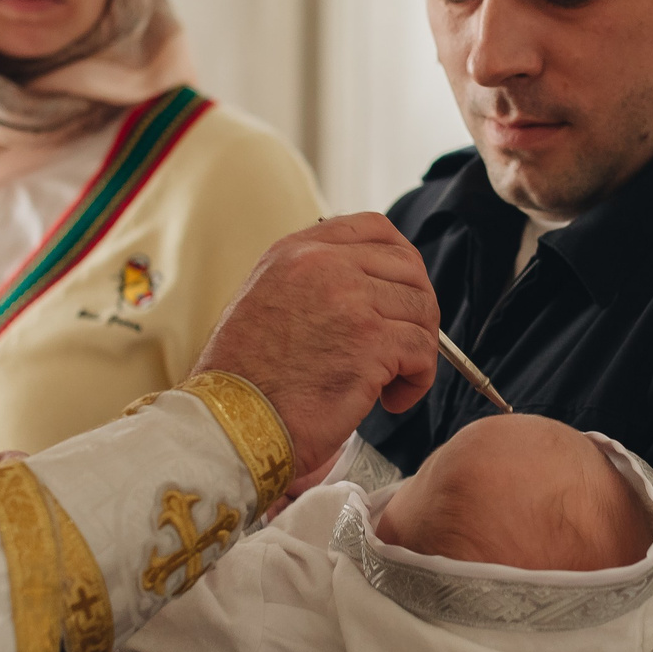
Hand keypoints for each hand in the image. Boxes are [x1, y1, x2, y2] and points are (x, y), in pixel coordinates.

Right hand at [192, 215, 438, 479]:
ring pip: (422, 311)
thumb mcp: (266, 301)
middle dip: (418, 310)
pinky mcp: (371, 342)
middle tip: (405, 347)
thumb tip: (370, 288)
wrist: (230, 423)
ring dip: (418, 350)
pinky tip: (391, 400)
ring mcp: (350, 299)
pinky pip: (422, 352)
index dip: (403, 261)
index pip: (374, 228)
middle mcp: (323, 263)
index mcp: (295, 250)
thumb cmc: (245, 380)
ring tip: (391, 381)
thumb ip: (312, 281)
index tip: (404, 294)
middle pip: (409, 268)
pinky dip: (417, 381)